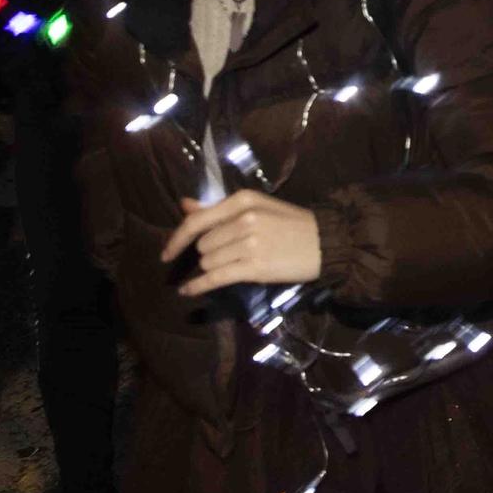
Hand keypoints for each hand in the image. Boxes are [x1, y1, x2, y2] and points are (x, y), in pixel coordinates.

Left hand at [163, 191, 321, 297]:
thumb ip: (219, 209)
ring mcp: (249, 244)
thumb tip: (185, 205)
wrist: (327, 244)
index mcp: (243, 200)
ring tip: (237, 266)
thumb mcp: (257, 208)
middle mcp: (244, 219)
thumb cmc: (292, 225)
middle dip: (210, 253)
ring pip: (208, 262)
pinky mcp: (255, 267)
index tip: (166, 254)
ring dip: (215, 268)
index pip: (197, 220)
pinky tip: (187, 292)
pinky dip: (198, 287)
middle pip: (203, 245)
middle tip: (232, 256)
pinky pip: (215, 279)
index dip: (176, 239)